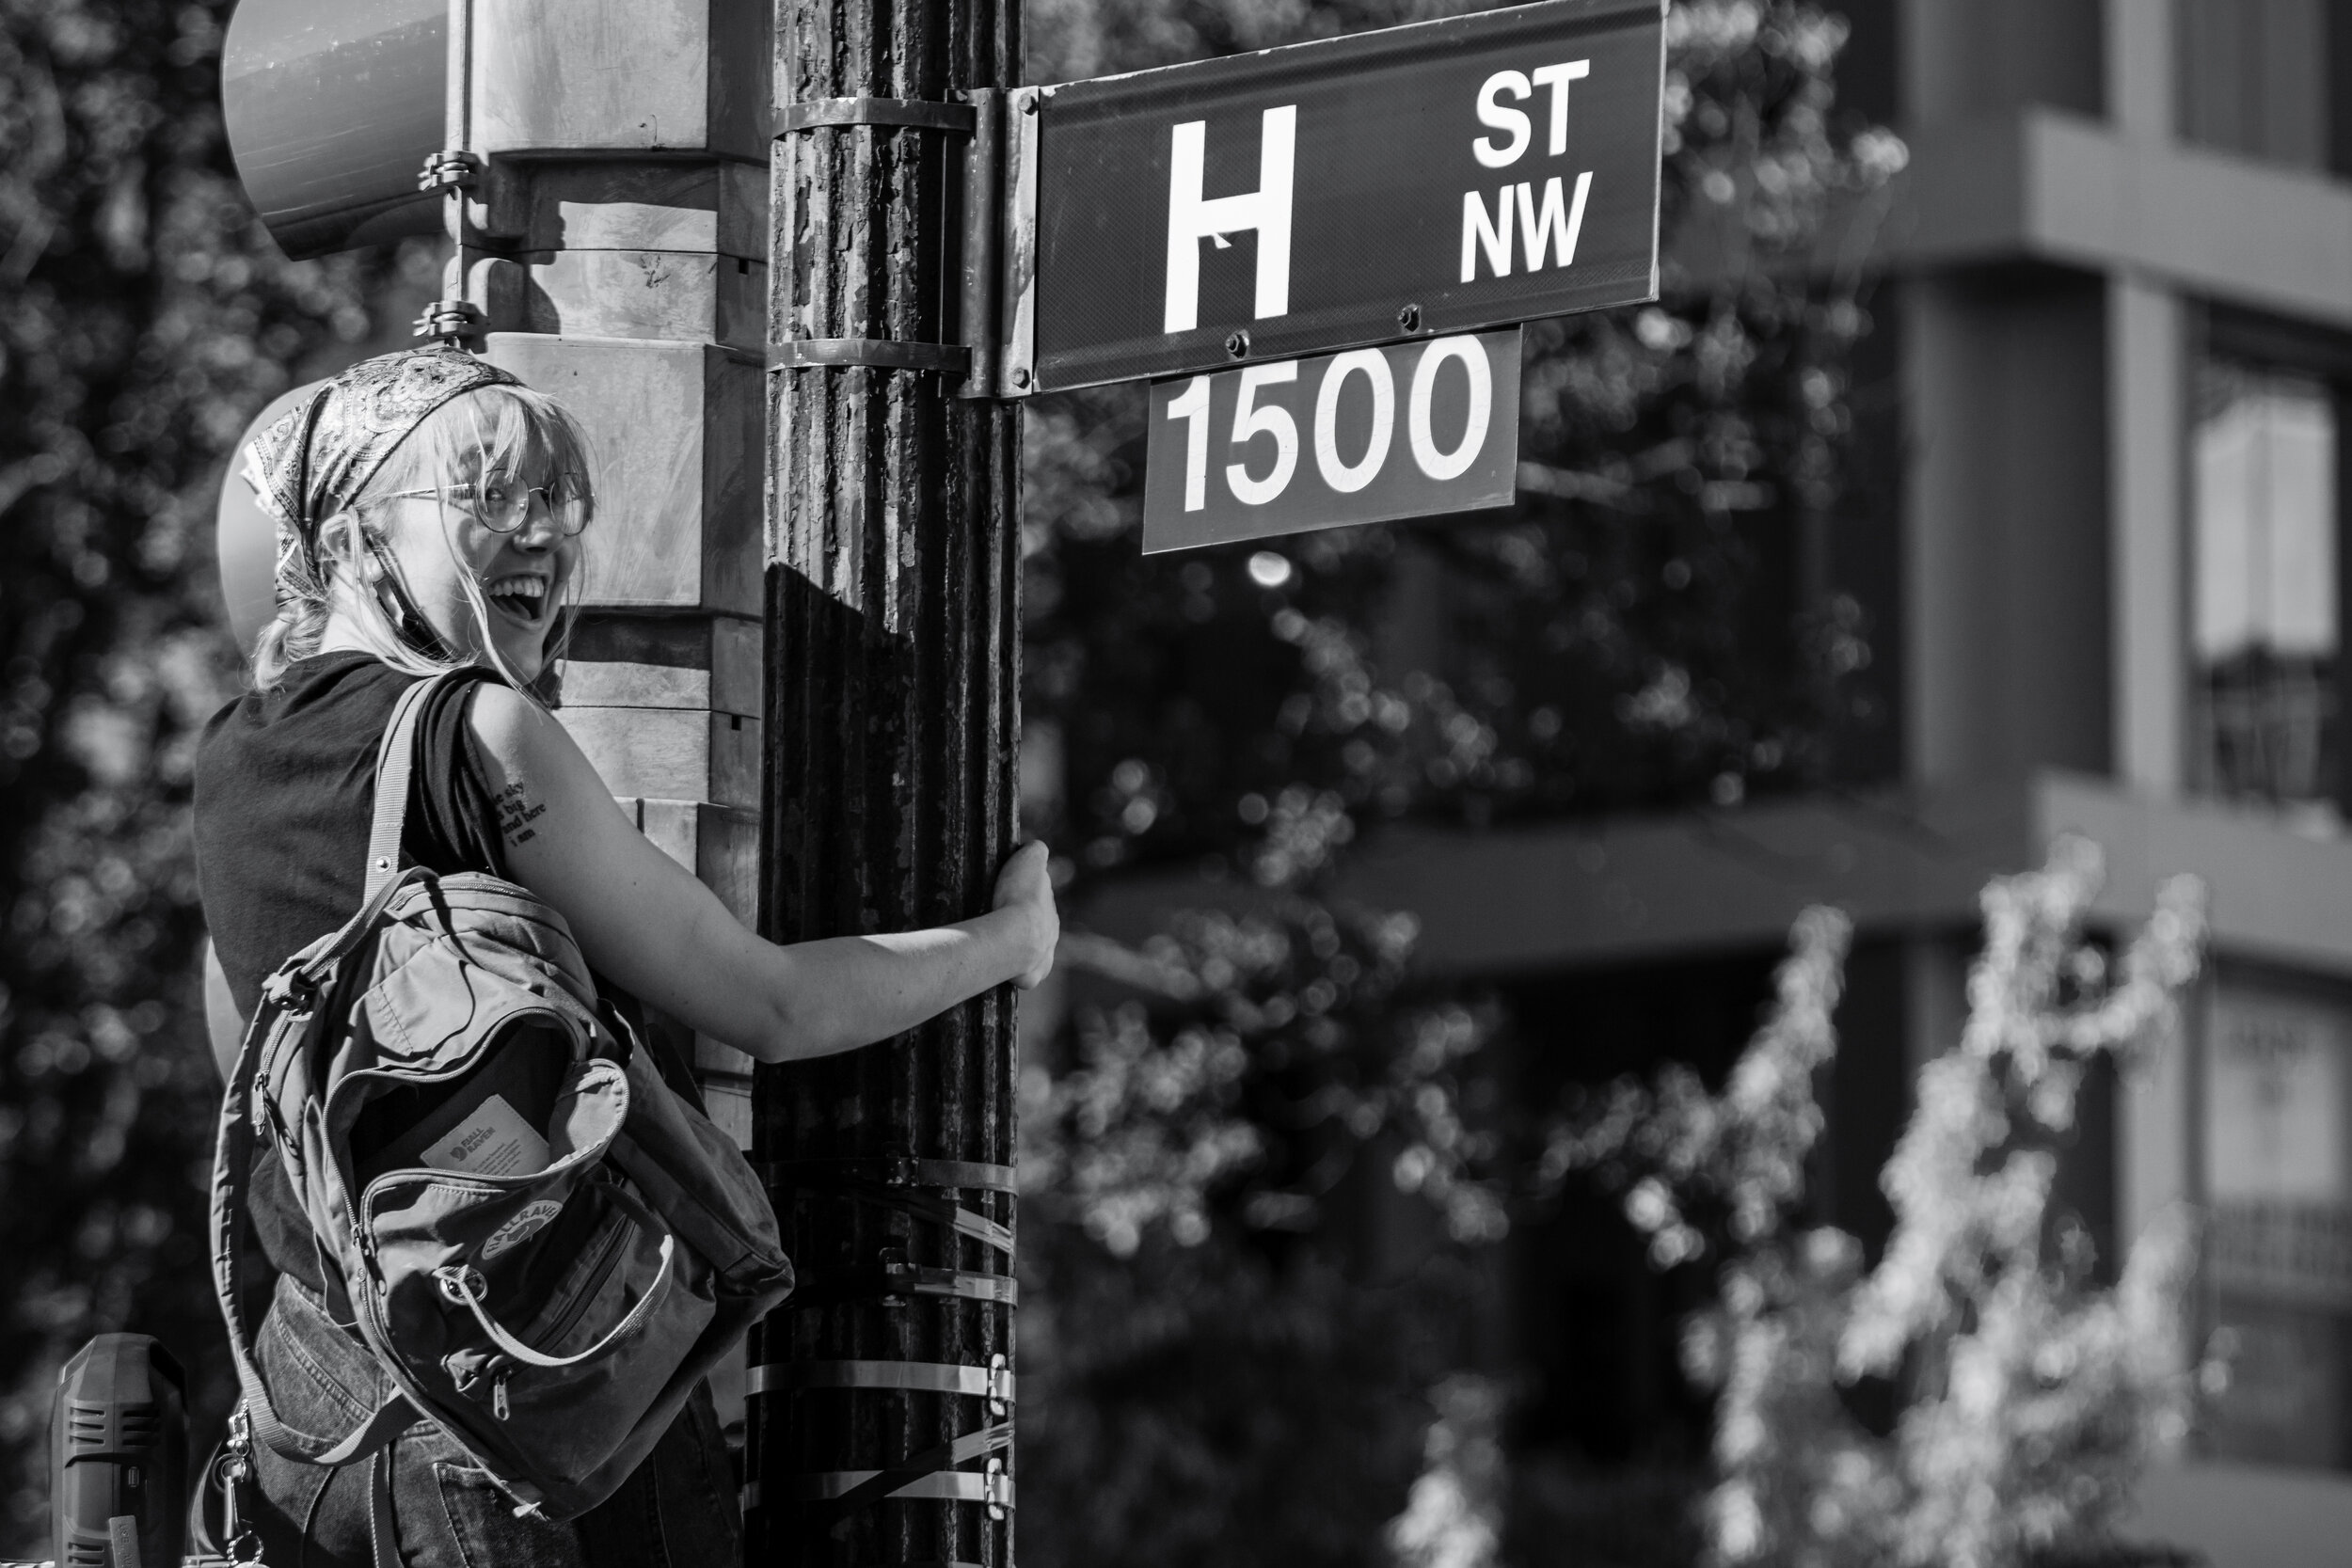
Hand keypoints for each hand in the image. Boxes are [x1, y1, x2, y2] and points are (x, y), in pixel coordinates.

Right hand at [991, 840, 1058, 989]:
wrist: (1016, 936)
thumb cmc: (1018, 897)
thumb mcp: (1028, 860)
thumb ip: (1035, 851)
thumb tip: (1037, 847)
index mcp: (1050, 907)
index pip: (1038, 900)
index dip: (1022, 895)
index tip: (1006, 893)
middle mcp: (1052, 932)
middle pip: (1037, 926)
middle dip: (1021, 923)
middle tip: (998, 918)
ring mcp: (1044, 956)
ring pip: (1033, 951)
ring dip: (1019, 947)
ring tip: (998, 943)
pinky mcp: (1033, 976)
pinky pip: (1026, 975)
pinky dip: (1016, 972)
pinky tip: (1004, 968)